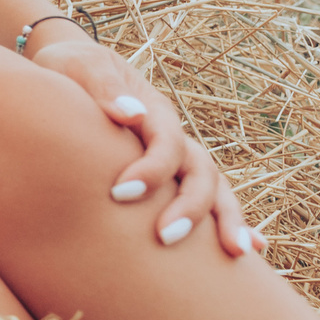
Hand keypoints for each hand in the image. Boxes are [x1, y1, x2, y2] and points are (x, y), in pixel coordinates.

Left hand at [27, 29, 263, 258]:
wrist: (70, 66)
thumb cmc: (69, 67)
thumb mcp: (80, 66)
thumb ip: (102, 86)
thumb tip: (131, 114)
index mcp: (153, 110)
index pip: (165, 142)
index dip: (151, 169)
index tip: (120, 193)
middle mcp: (172, 136)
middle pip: (200, 171)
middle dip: (191, 206)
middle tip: (165, 237)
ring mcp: (176, 157)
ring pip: (214, 188)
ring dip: (227, 219)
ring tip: (236, 254)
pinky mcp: (170, 175)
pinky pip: (208, 198)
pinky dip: (230, 221)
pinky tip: (250, 249)